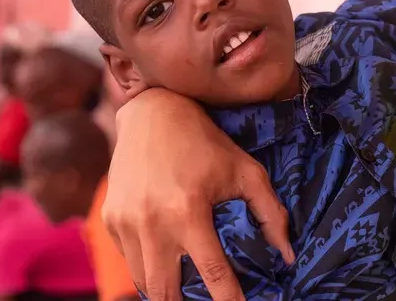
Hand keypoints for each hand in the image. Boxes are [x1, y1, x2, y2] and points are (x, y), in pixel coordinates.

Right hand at [102, 88, 294, 300]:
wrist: (153, 113)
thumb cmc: (206, 142)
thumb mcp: (246, 171)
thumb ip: (270, 213)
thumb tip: (286, 255)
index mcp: (188, 211)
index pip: (212, 273)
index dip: (229, 299)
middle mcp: (151, 222)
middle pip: (166, 291)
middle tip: (205, 299)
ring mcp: (125, 223)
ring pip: (143, 281)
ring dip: (165, 289)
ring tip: (186, 287)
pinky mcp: (110, 220)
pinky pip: (129, 259)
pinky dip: (147, 267)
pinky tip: (166, 258)